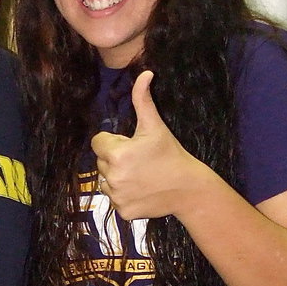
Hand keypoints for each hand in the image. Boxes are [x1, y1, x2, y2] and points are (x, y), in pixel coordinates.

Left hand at [91, 71, 199, 219]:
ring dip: (118, 178)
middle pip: (101, 162)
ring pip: (105, 182)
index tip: (132, 145)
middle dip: (116, 159)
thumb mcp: (155, 126)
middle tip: (140, 161)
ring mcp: (117, 197)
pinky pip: (114, 200)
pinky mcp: (122, 213)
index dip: (114, 142)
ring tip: (141, 176)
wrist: (188, 189)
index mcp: (117, 154)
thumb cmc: (171, 154)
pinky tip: (142, 191)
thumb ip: (143, 99)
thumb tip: (145, 72)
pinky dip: (125, 196)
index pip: (98, 142)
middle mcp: (112, 177)